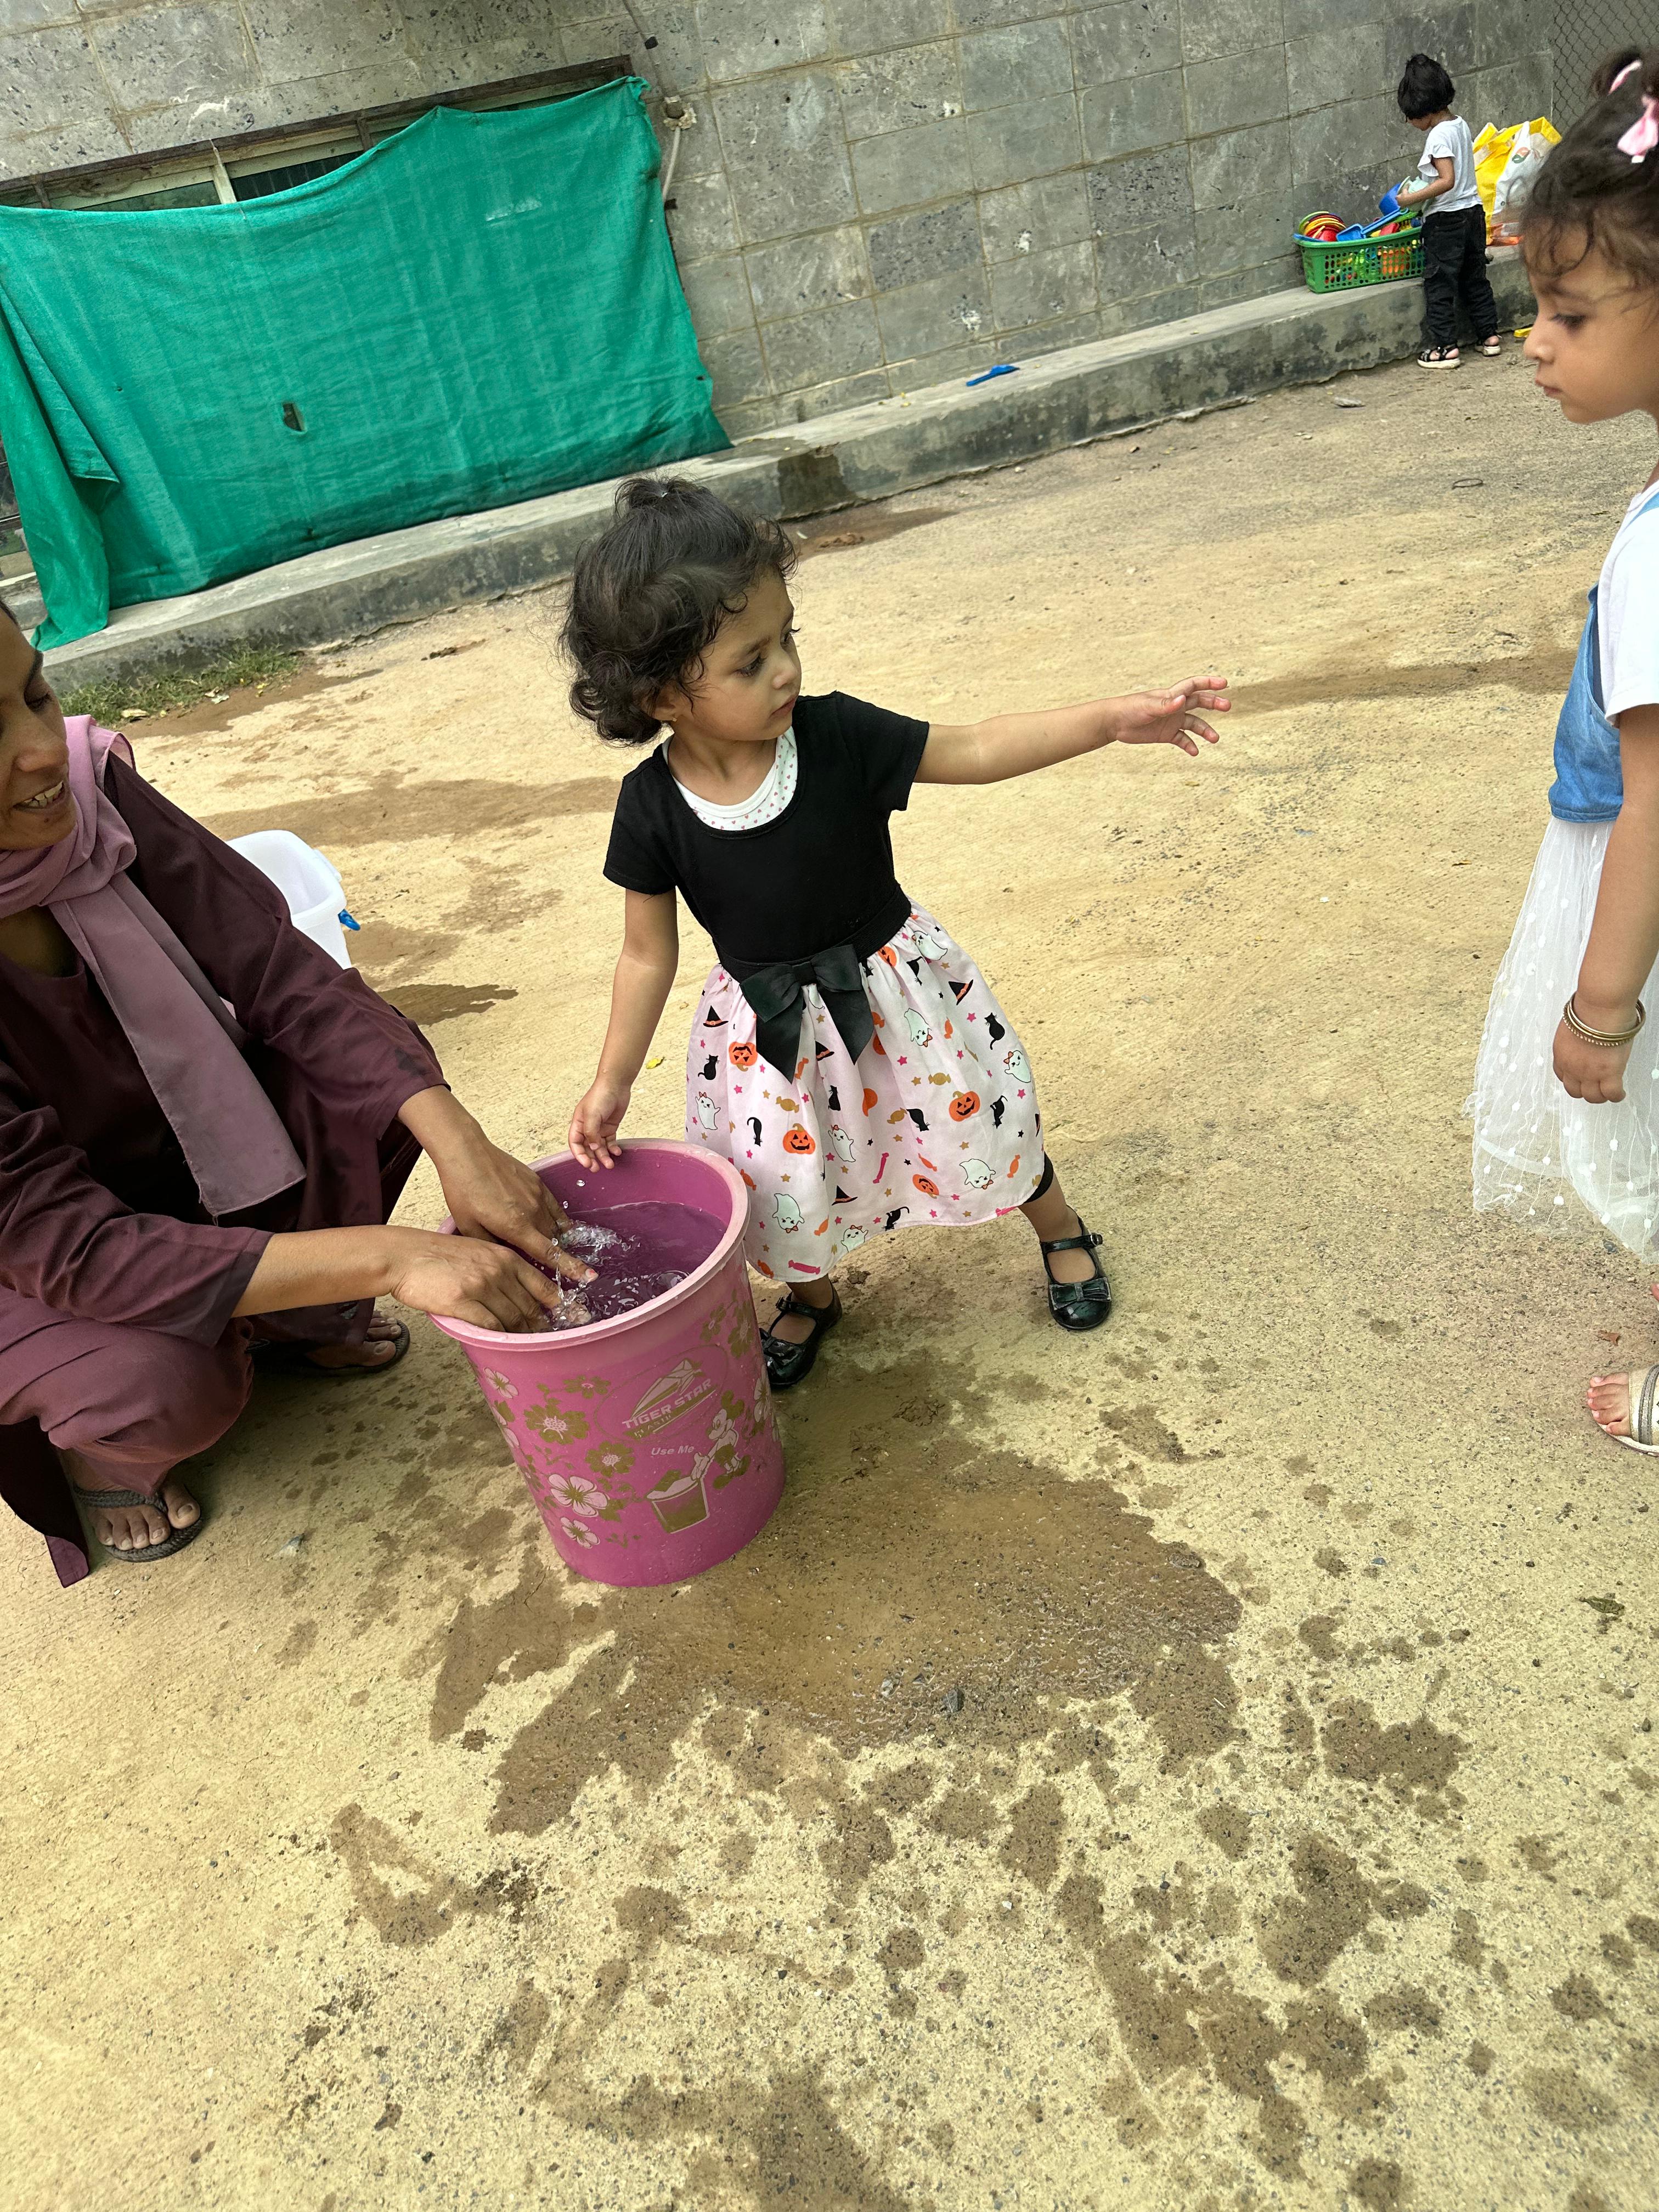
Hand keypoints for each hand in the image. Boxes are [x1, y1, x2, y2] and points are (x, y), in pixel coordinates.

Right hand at [383, 1226, 569, 1332]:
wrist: (405, 1256)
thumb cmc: (440, 1255)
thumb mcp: (480, 1251)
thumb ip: (503, 1268)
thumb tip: (523, 1293)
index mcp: (506, 1257)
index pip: (544, 1286)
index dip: (560, 1306)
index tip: (573, 1318)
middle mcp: (498, 1271)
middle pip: (530, 1307)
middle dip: (542, 1327)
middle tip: (548, 1340)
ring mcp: (481, 1287)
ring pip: (513, 1319)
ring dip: (521, 1335)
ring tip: (528, 1346)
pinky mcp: (462, 1302)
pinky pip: (490, 1326)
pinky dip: (499, 1337)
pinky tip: (504, 1344)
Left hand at [433, 1128, 591, 1284]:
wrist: (468, 1154)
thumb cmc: (463, 1191)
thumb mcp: (469, 1227)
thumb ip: (493, 1246)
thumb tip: (507, 1257)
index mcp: (516, 1227)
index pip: (549, 1253)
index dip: (570, 1267)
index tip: (589, 1276)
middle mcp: (533, 1212)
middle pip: (552, 1240)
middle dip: (555, 1253)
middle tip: (550, 1262)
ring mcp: (537, 1196)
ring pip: (554, 1224)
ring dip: (554, 1237)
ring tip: (550, 1244)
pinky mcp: (538, 1183)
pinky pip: (554, 1207)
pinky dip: (557, 1219)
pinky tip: (556, 1225)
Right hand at [569, 1075, 631, 1169]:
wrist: (616, 1085)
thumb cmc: (600, 1096)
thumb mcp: (592, 1115)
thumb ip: (591, 1133)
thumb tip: (592, 1148)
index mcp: (578, 1124)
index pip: (575, 1144)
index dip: (579, 1155)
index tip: (587, 1164)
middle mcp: (587, 1128)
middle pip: (587, 1148)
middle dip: (592, 1159)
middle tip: (597, 1169)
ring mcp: (599, 1128)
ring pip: (599, 1147)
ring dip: (603, 1157)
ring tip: (610, 1165)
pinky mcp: (610, 1128)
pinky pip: (610, 1142)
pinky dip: (613, 1149)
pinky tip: (617, 1153)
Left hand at [1112, 676, 1228, 756]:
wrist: (1114, 723)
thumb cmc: (1129, 709)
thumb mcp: (1148, 706)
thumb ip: (1166, 704)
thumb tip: (1182, 700)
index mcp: (1171, 695)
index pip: (1194, 686)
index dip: (1209, 683)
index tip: (1224, 683)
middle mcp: (1174, 706)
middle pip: (1199, 702)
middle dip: (1214, 704)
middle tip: (1227, 707)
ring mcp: (1171, 720)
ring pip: (1194, 724)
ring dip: (1205, 730)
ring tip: (1214, 739)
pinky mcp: (1166, 734)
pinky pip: (1182, 739)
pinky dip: (1189, 745)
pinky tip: (1195, 752)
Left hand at [1554, 1014, 1635, 1103]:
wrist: (1599, 1010)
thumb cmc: (1588, 1010)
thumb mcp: (1572, 1028)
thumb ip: (1576, 1039)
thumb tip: (1585, 1040)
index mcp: (1561, 1054)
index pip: (1561, 1075)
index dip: (1572, 1079)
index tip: (1578, 1078)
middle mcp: (1572, 1067)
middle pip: (1574, 1090)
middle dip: (1584, 1091)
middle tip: (1594, 1087)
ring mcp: (1589, 1073)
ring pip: (1592, 1096)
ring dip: (1600, 1096)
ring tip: (1607, 1092)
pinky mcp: (1608, 1074)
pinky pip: (1611, 1094)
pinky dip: (1616, 1096)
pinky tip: (1619, 1094)